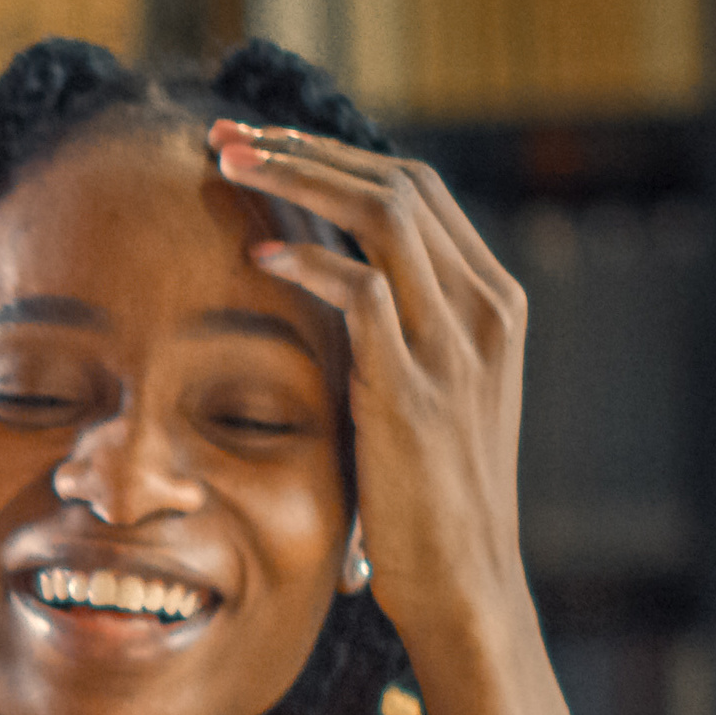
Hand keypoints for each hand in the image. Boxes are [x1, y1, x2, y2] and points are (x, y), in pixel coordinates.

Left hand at [213, 121, 608, 714]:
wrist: (465, 580)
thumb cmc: (426, 492)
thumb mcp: (423, 390)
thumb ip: (392, 328)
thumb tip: (318, 276)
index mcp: (490, 302)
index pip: (415, 189)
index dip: (334, 155)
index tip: (259, 142)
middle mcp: (484, 309)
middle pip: (399, 182)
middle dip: (307, 149)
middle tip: (225, 135)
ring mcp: (456, 346)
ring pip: (386, 215)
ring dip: (299, 178)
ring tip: (227, 165)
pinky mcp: (418, 389)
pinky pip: (367, 296)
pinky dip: (311, 264)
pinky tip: (257, 255)